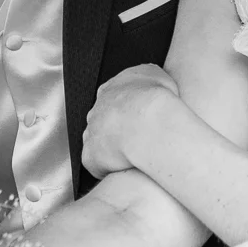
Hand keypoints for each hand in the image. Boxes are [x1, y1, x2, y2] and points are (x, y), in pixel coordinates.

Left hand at [81, 64, 179, 178]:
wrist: (148, 123)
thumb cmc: (156, 99)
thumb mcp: (156, 75)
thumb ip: (148, 78)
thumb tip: (150, 81)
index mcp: (110, 90)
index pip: (114, 100)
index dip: (128, 111)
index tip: (141, 119)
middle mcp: (96, 110)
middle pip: (103, 121)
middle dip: (118, 130)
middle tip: (140, 139)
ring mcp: (91, 133)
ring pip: (99, 144)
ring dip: (114, 150)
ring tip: (135, 157)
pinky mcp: (90, 156)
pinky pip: (98, 165)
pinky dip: (110, 169)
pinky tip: (127, 170)